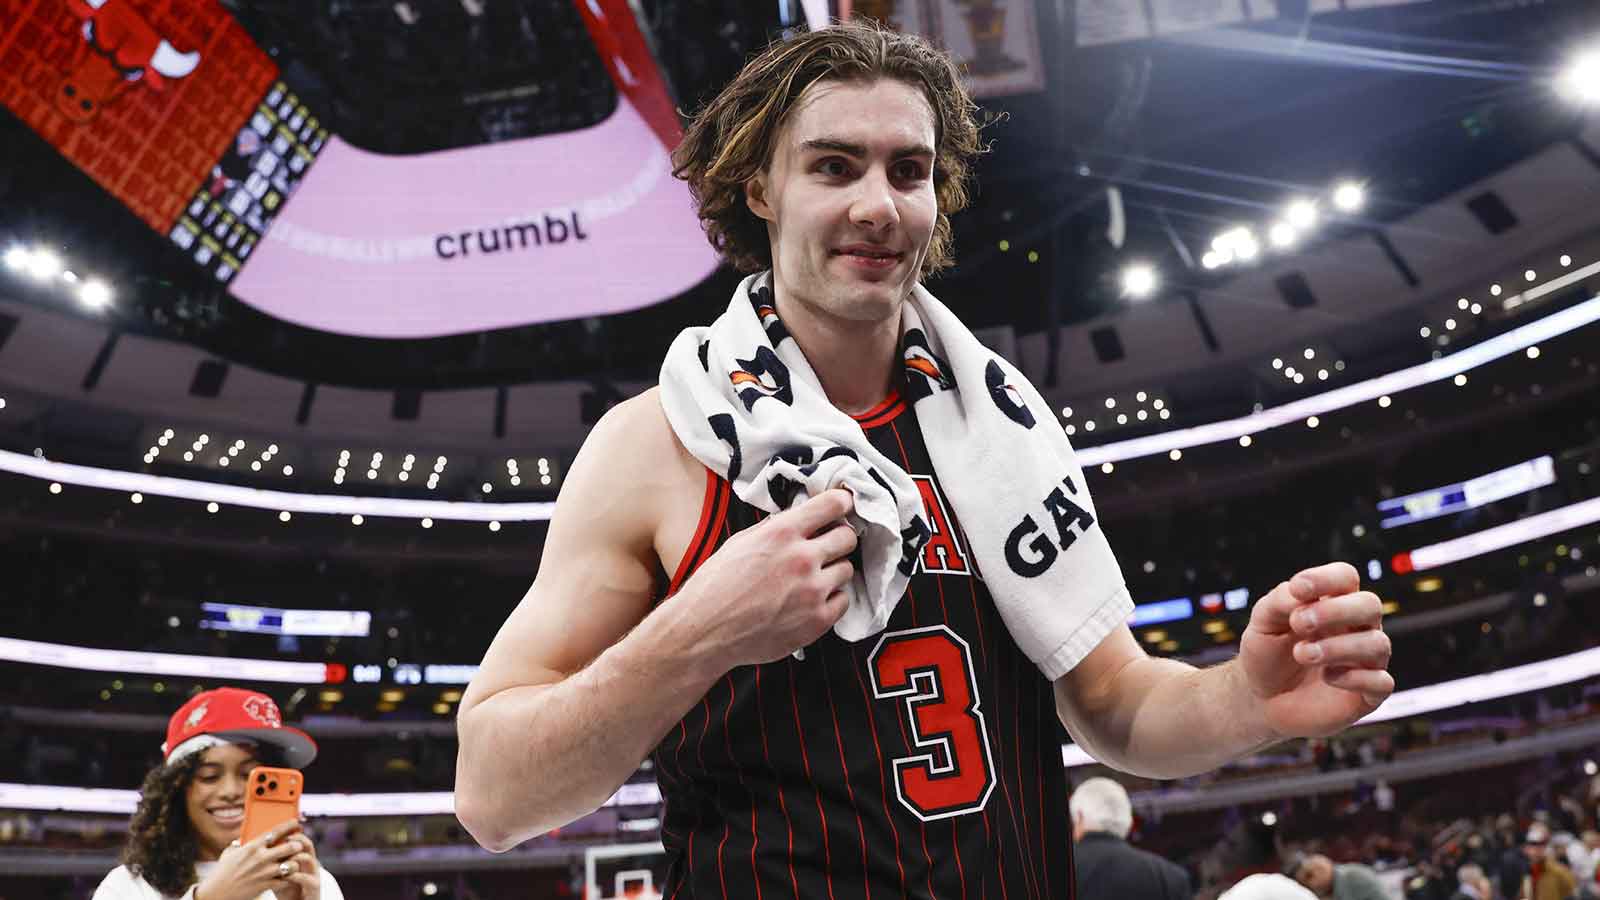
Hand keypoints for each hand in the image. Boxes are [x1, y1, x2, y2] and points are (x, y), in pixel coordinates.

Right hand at [195, 822, 305, 899]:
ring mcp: (265, 872)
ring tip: (294, 863)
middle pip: (290, 847)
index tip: (296, 823)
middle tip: (299, 845)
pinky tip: (288, 877)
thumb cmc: (222, 873)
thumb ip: (240, 844)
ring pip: (292, 864)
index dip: (289, 825)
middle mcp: (261, 858)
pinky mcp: (266, 885)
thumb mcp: (229, 853)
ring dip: (295, 863)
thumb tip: (244, 838)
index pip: (275, 832)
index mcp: (252, 847)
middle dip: (297, 845)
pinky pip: (286, 880)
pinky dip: (289, 878)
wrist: (216, 894)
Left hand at [270, 829, 319, 899]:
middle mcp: (309, 861)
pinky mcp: (314, 886)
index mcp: (301, 855)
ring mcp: (313, 873)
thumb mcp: (276, 873)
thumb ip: (270, 862)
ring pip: (307, 857)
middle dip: (291, 841)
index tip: (270, 834)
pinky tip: (283, 878)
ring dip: (293, 858)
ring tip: (280, 862)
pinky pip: (306, 877)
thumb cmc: (285, 888)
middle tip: (276, 844)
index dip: (286, 833)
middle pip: (305, 843)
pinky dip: (294, 876)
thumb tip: (249, 851)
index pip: (297, 837)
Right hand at [678, 487, 857, 666]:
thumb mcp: (739, 543)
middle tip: (826, 547)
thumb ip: (773, 528)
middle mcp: (801, 558)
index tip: (843, 506)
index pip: (833, 504)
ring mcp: (812, 591)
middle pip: (848, 537)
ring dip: (833, 571)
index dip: (842, 503)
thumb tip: (796, 518)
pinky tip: (811, 600)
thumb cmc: (714, 587)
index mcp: (781, 533)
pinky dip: (831, 599)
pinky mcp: (817, 620)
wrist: (704, 631)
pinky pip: (843, 600)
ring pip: (847, 569)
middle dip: (838, 539)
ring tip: (811, 579)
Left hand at [1238, 562, 1393, 738]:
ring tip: (1302, 654)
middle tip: (1300, 623)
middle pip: (1370, 604)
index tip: (1297, 589)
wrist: (1262, 699)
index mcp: (1332, 603)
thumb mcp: (1262, 622)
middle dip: (1336, 611)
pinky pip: (1381, 682)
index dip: (1326, 578)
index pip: (1345, 577)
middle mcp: (1356, 628)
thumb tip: (1300, 594)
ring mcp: (1365, 660)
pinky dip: (1354, 678)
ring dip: (1337, 647)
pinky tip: (1328, 677)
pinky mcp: (1368, 693)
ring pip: (1377, 643)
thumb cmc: (1267, 654)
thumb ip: (1279, 601)